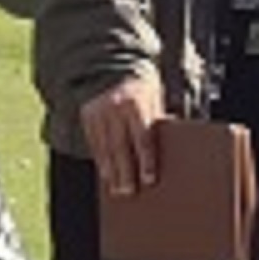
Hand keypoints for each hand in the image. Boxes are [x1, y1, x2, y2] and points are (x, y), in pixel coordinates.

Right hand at [82, 73, 168, 197]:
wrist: (114, 67)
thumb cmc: (141, 88)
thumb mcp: (154, 99)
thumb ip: (158, 121)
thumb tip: (171, 146)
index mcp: (137, 104)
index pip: (142, 138)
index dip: (146, 161)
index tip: (148, 180)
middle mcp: (115, 108)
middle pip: (121, 147)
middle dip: (125, 171)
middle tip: (128, 192)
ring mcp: (99, 112)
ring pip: (105, 147)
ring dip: (111, 171)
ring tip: (116, 189)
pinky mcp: (87, 116)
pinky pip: (94, 143)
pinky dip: (100, 160)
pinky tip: (106, 174)